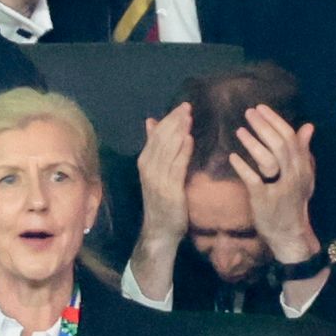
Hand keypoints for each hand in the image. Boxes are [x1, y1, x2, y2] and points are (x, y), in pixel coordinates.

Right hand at [136, 103, 192, 245]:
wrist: (160, 229)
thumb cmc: (162, 201)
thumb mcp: (157, 171)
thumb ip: (156, 148)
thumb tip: (152, 122)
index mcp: (145, 161)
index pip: (156, 134)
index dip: (169, 119)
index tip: (182, 106)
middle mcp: (148, 167)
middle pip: (161, 139)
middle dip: (174, 121)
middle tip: (188, 106)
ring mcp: (157, 178)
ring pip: (167, 150)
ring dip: (179, 132)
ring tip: (189, 117)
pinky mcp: (169, 190)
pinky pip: (176, 167)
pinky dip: (182, 152)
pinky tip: (190, 139)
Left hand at [228, 105, 319, 262]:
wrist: (290, 232)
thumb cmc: (293, 201)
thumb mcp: (303, 175)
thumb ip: (304, 150)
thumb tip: (308, 127)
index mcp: (303, 167)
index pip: (291, 138)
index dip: (276, 121)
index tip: (261, 108)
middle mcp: (294, 175)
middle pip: (280, 145)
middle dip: (264, 126)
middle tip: (248, 113)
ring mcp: (280, 188)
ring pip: (269, 160)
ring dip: (253, 143)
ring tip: (239, 130)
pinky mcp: (265, 200)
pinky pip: (253, 180)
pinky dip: (242, 167)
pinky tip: (233, 157)